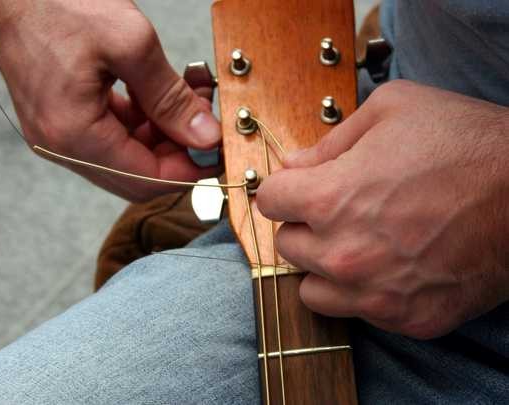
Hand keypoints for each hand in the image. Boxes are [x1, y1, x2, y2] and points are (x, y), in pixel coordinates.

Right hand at [0, 0, 220, 200]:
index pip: (146, 178)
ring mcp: (59, 134)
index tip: (217, 150)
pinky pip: (111, 137)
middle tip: (206, 121)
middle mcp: (61, 145)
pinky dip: (141, 123)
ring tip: (190, 99)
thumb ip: (172, 98)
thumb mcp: (131, 45)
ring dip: (163, 134)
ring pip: (128, 156)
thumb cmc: (58, 2)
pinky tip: (159, 97)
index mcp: (74, 133)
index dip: (189, 169)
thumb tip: (205, 136)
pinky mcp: (62, 119)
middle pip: (137, 174)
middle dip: (178, 151)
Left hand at [257, 80, 508, 338]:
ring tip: (354, 243)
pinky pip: (356, 313)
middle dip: (303, 224)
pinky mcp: (406, 318)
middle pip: (286, 245)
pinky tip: (388, 266)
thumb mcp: (392, 109)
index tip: (299, 186)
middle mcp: (344, 253)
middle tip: (336, 210)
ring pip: (310, 289)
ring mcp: (375, 293)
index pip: (268, 201)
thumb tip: (293, 164)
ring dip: (322, 265)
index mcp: (330, 198)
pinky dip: (361, 291)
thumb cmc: (466, 143)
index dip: (284, 188)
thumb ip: (330, 141)